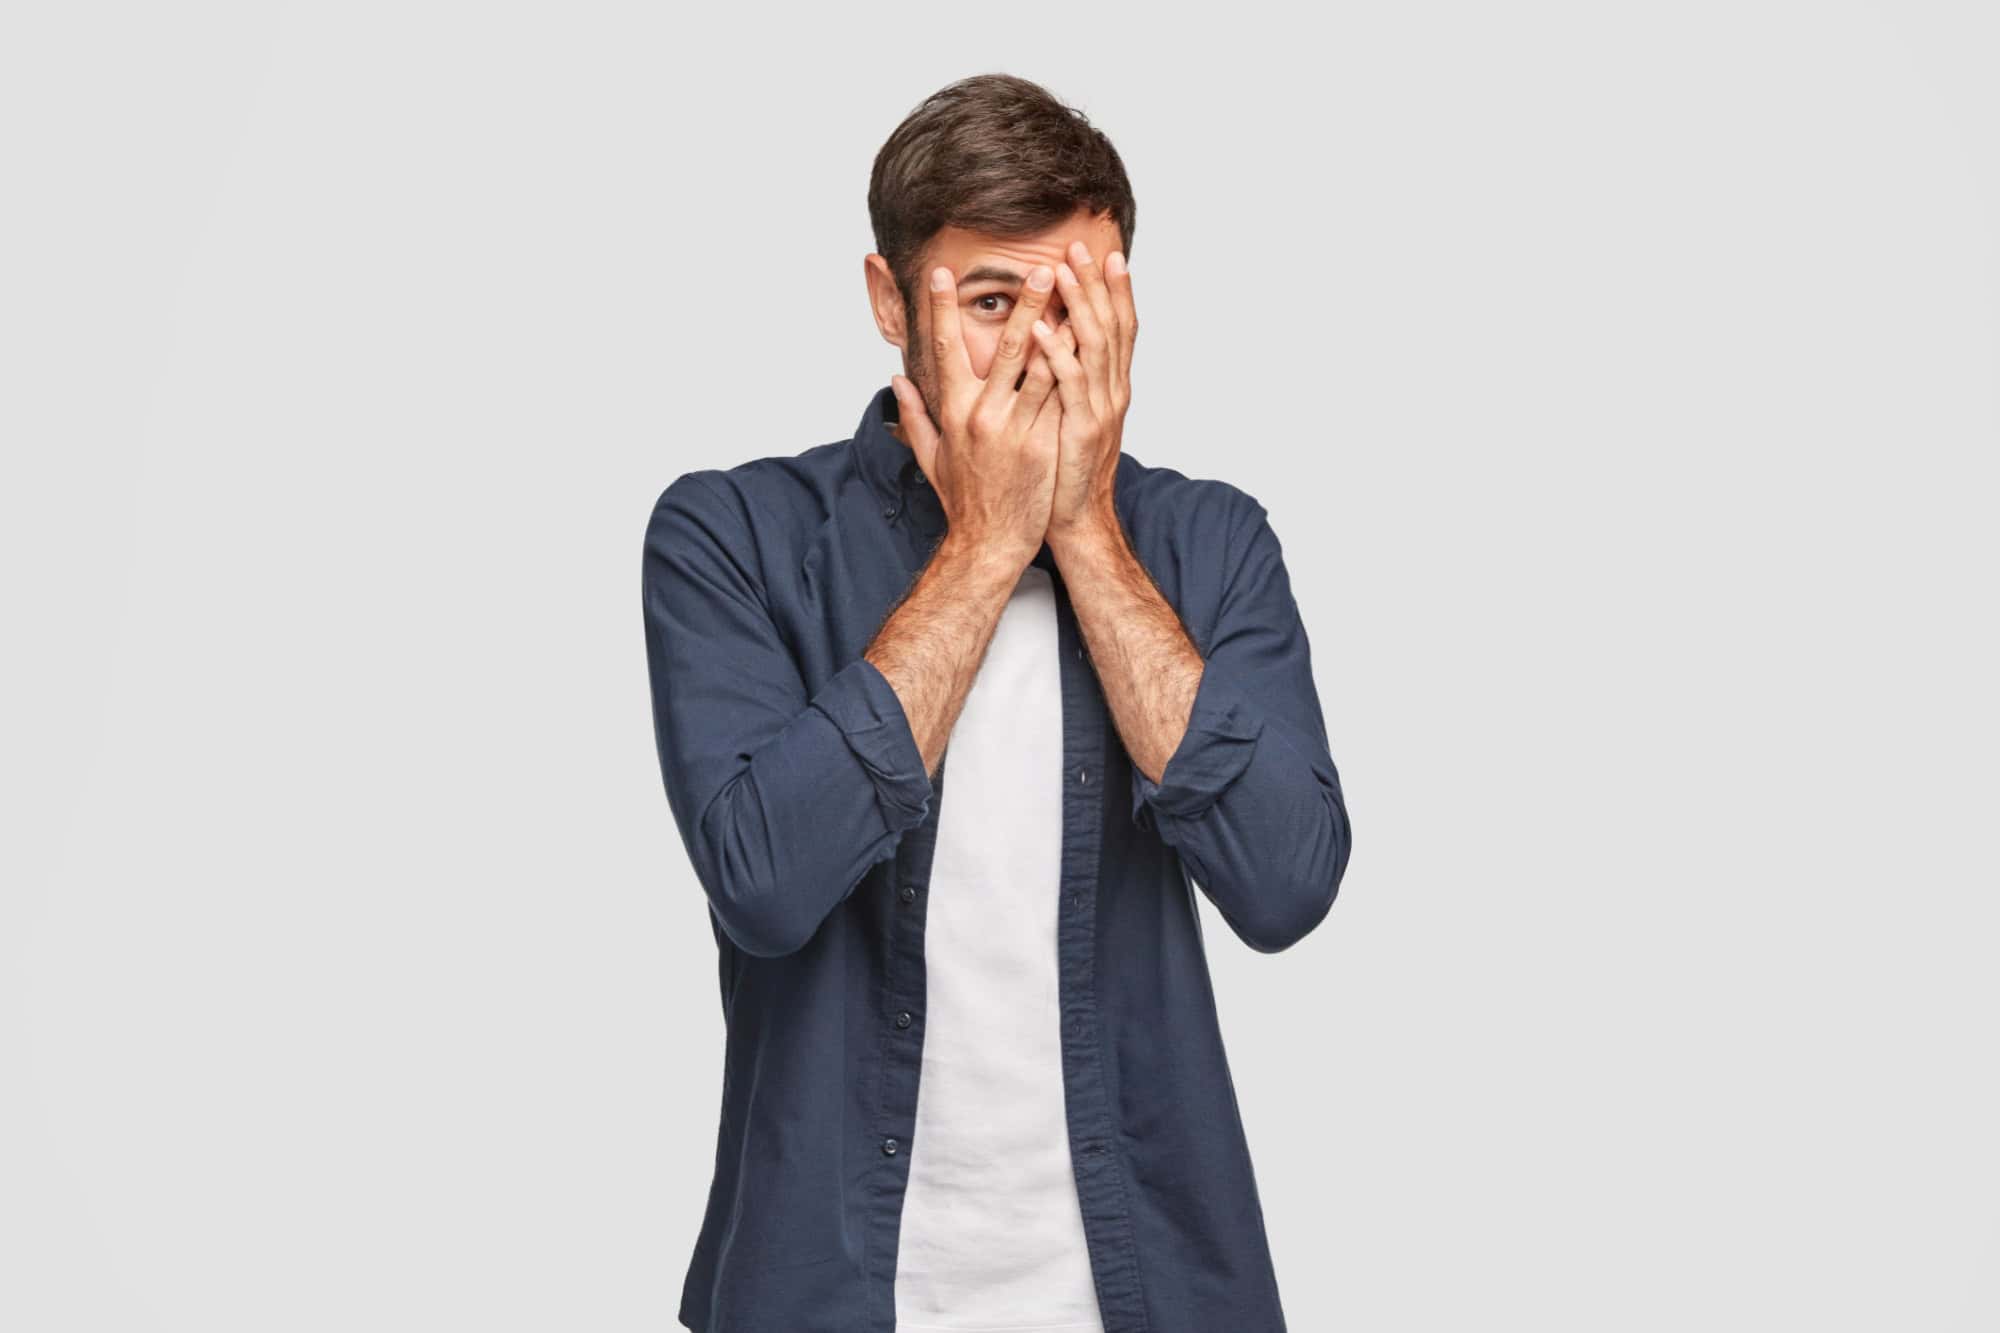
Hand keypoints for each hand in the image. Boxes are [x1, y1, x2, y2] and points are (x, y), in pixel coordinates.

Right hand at [889, 263, 1070, 566]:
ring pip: (1039, 364)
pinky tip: (1087, 337)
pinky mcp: (1041, 443)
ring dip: (1057, 322)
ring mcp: (1014, 428)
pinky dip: (1072, 363)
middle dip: (1021, 304)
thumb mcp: (930, 458)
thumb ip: (914, 415)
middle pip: (1004, 346)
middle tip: (1037, 268)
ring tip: (1071, 292)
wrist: (990, 544)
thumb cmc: (964, 502)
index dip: (940, 308)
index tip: (941, 274)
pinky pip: (1060, 394)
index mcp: (952, 412)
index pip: (943, 348)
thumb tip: (895, 382)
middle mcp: (982, 414)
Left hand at [1031, 241, 1136, 542]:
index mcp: (1110, 388)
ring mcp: (1101, 410)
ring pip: (1093, 347)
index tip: (1103, 255)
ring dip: (1077, 306)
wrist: (1076, 521)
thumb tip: (1052, 344)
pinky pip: (1070, 385)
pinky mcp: (1082, 430)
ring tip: (1060, 272)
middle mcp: (1112, 392)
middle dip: (1096, 285)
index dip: (1113, 291)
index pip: (1117, 328)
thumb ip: (1066, 381)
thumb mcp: (1070, 418)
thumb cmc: (1065, 472)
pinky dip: (1056, 355)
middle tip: (1079, 248)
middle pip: (1111, 326)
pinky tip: (1041, 330)